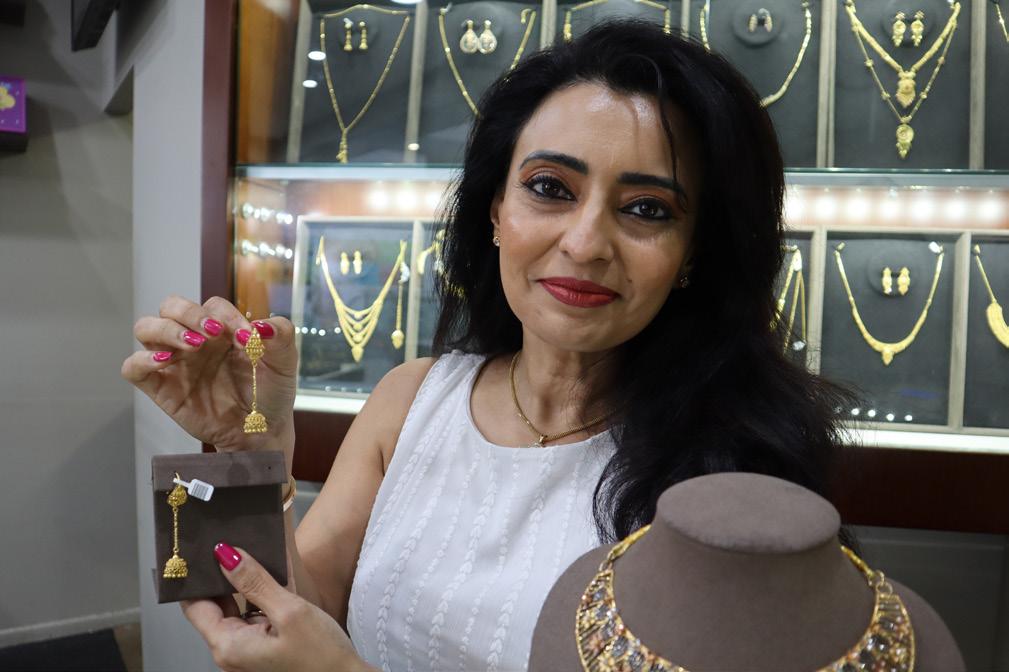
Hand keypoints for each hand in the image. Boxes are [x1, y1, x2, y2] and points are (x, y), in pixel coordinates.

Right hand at [121, 296, 297, 462]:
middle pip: (171, 306)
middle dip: (188, 312)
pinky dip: (141, 360)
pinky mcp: (161, 387)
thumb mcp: (285, 361)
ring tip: (193, 344)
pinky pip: (133, 367)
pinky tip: (164, 362)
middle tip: (213, 331)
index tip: (248, 338)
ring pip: (146, 328)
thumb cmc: (270, 392)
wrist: (261, 431)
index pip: (212, 305)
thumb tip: (261, 326)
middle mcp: (194, 339)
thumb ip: (281, 334)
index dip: (227, 315)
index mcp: (221, 328)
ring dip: (166, 329)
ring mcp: (175, 362)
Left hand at [182, 543, 369, 671]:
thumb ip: (255, 582)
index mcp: (229, 645)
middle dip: (224, 573)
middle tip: (234, 539)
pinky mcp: (265, 647)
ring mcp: (248, 650)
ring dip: (247, 581)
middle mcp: (232, 650)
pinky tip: (276, 570)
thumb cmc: (322, 656)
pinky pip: (256, 614)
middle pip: (216, 605)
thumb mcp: (289, 611)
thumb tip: (226, 555)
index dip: (196, 576)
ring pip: (238, 607)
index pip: (195, 605)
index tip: (204, 546)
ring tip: (257, 548)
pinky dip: (263, 594)